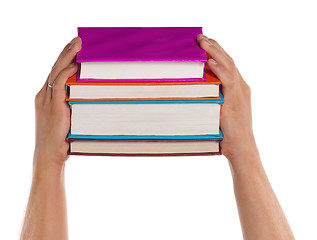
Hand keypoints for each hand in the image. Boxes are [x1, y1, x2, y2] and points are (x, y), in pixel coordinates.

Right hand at [33, 37, 81, 169]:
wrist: (49, 154)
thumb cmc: (61, 138)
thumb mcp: (67, 117)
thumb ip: (73, 104)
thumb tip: (89, 96)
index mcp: (46, 96)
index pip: (55, 72)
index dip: (64, 58)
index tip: (74, 48)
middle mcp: (44, 95)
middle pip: (55, 67)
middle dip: (66, 52)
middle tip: (78, 40)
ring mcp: (47, 100)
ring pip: (56, 72)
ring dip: (67, 57)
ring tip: (78, 45)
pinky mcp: (53, 107)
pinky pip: (59, 85)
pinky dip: (67, 73)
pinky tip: (76, 65)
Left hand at [197, 34, 258, 162]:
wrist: (242, 147)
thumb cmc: (229, 131)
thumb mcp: (220, 109)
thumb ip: (213, 97)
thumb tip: (196, 91)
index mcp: (238, 87)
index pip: (227, 64)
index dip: (217, 52)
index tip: (206, 42)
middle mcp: (241, 87)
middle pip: (228, 61)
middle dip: (215, 47)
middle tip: (201, 37)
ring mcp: (239, 93)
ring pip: (228, 67)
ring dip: (215, 53)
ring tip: (203, 42)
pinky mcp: (235, 101)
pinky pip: (228, 81)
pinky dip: (219, 71)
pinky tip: (209, 62)